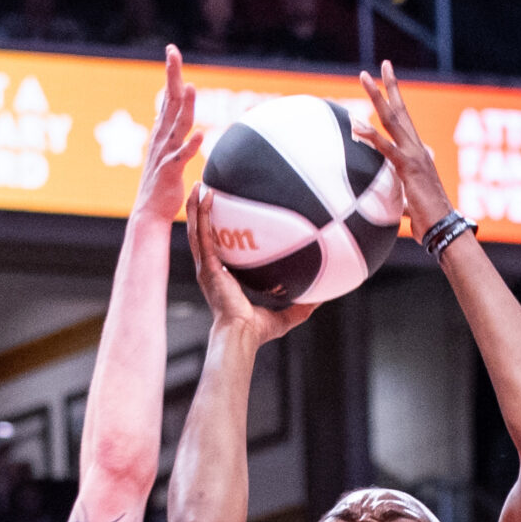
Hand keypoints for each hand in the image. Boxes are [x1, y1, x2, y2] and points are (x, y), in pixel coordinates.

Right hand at [131, 45, 202, 224]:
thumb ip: (174, 134)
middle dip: (172, 76)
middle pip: (170, 102)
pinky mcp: (170, 172)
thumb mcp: (168, 152)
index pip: (168, 97)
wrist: (149, 213)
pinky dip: (190, 145)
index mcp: (162, 132)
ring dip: (186, 106)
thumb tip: (182, 119)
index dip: (171, 74)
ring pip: (177, 125)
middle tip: (172, 52)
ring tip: (192, 87)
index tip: (172, 51)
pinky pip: (182, 157)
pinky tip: (200, 134)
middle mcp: (161, 138)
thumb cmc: (162, 185)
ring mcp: (164, 154)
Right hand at [185, 184, 316, 348]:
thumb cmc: (256, 331)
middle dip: (201, 213)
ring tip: (198, 185)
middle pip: (203, 235)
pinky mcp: (207, 267)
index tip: (223, 218)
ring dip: (196, 207)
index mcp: (224, 280)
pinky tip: (204, 196)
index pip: (218, 252)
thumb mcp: (285, 315)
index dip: (217, 234)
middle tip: (205, 191)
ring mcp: (206, 269)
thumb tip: (324, 296)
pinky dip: (201, 215)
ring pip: (197, 230)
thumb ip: (303, 305)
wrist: (241, 336)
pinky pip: (202, 235)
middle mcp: (211, 272)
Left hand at [353, 60, 454, 232]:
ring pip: (392, 120)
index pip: (405, 121)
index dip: (397, 100)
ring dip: (377, 97)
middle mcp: (417, 149)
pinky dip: (370, 135)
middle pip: (401, 111)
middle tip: (383, 65)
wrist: (443, 228)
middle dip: (390, 86)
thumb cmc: (428, 219)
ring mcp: (413, 156)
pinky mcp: (407, 168)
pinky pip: (386, 147)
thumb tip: (398, 205)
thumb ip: (402, 196)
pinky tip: (356, 124)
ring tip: (363, 77)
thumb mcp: (410, 201)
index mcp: (417, 154)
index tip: (389, 79)